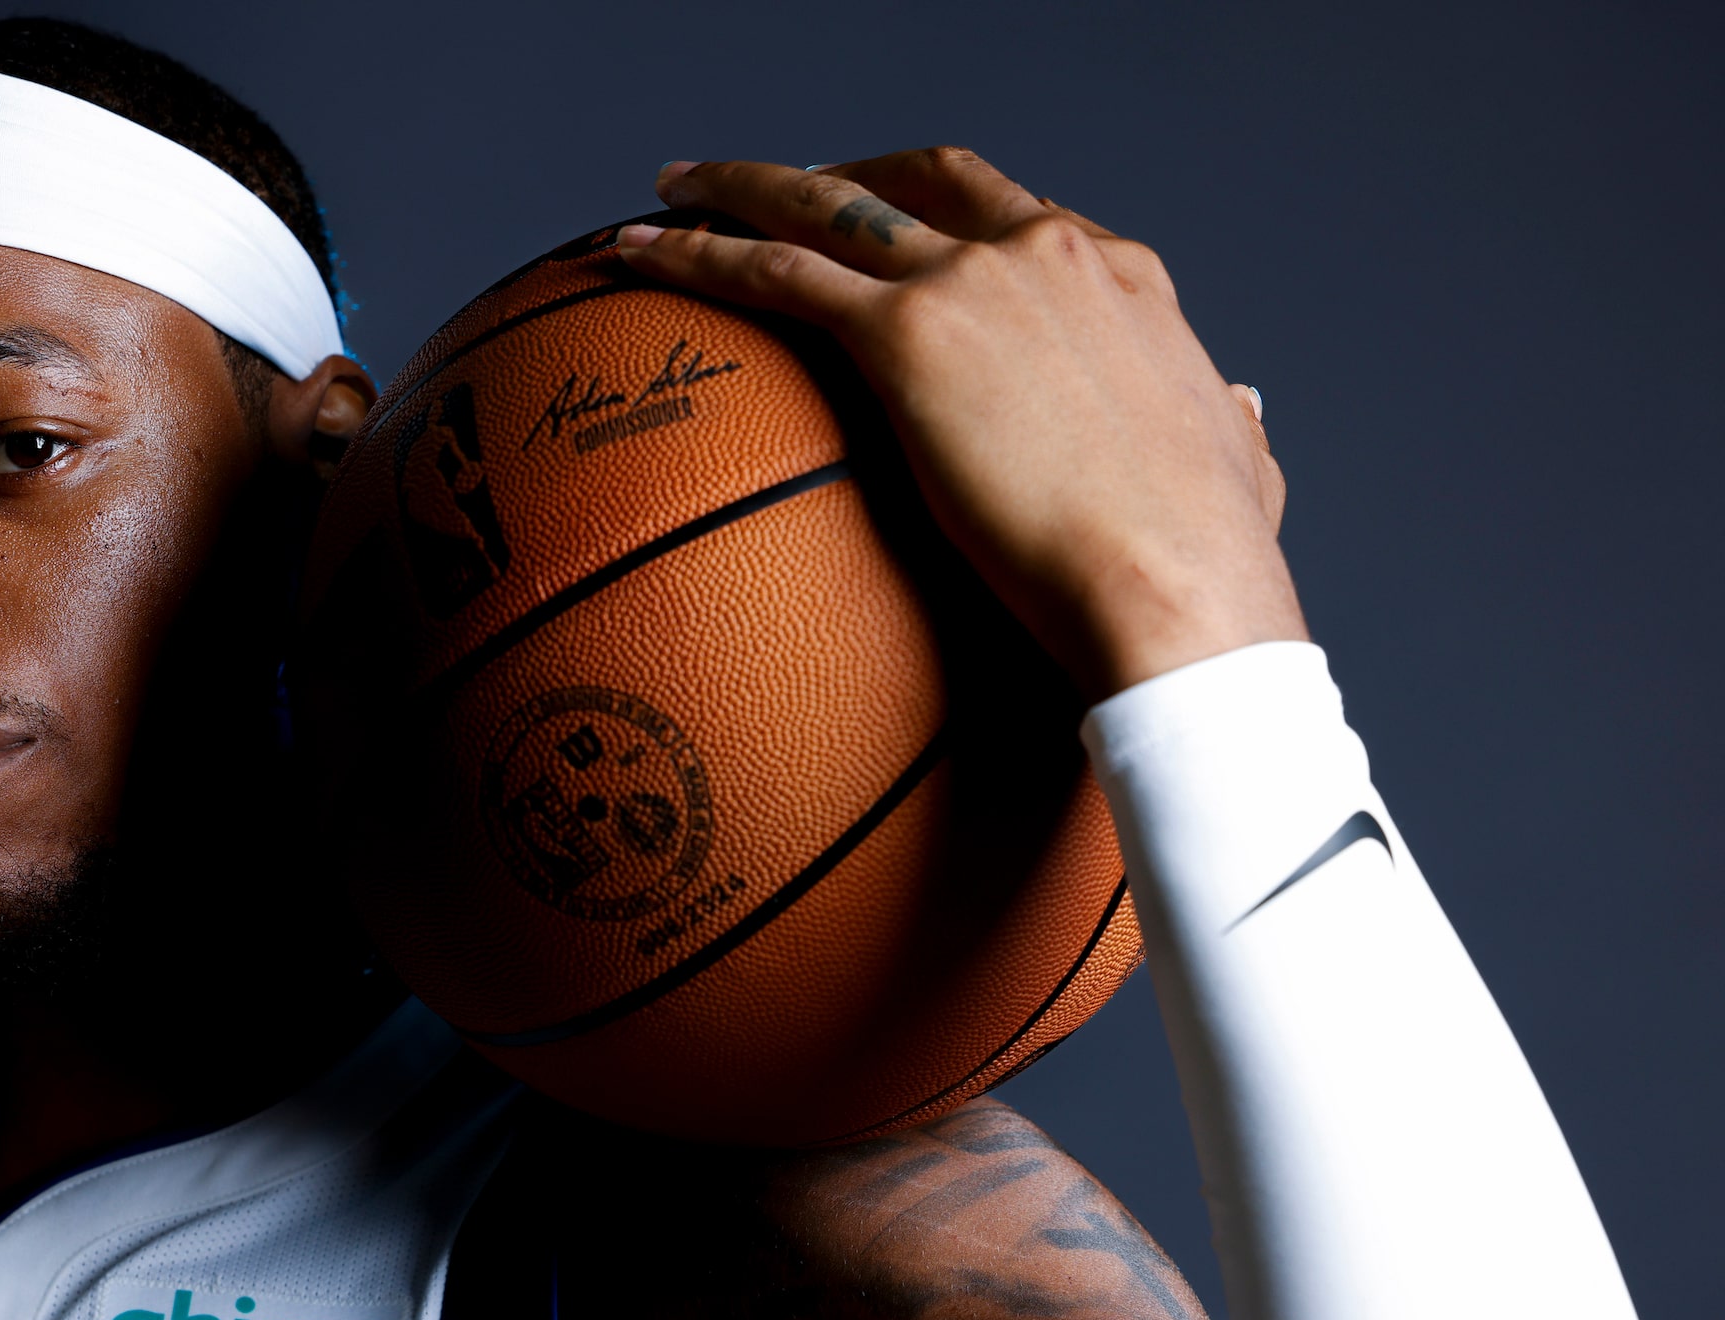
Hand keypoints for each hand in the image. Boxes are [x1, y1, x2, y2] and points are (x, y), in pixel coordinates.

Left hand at [618, 149, 1302, 699]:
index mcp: (1120, 277)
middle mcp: (1046, 252)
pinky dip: (695, 253)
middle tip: (776, 186)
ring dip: (741, 185)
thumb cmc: (1212, 561)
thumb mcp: (1241, 467)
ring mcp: (973, 281)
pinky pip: (772, 273)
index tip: (905, 235)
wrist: (1176, 588)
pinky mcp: (906, 335)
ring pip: (827, 201)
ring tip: (672, 185)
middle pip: (919, 179)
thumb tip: (1243, 404)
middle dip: (843, 170)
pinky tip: (636, 254)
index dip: (951, 215)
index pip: (1019, 216)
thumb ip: (1230, 424)